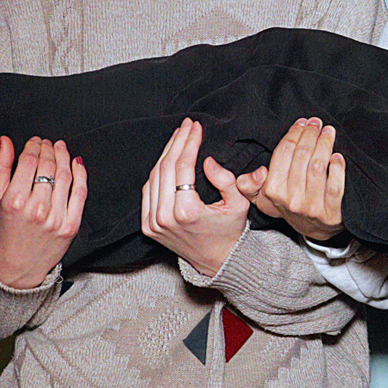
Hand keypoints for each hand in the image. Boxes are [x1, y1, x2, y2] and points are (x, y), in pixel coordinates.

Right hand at [0, 136, 86, 289]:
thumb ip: (1, 168)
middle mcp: (37, 209)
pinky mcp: (71, 225)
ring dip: (64, 157)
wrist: (18, 267)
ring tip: (60, 148)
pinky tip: (77, 163)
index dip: (33, 146)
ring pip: (65, 176)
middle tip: (47, 143)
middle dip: (48, 149)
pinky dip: (81, 174)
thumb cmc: (5, 234)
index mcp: (14, 202)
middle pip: (48, 166)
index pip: (28, 162)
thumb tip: (6, 143)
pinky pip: (80, 193)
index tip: (34, 142)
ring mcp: (57, 218)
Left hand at [140, 119, 251, 277]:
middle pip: (166, 167)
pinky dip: (157, 172)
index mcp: (187, 212)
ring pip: (154, 176)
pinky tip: (167, 158)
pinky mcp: (147, 226)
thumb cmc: (230, 232)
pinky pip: (148, 191)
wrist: (217, 261)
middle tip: (187, 125)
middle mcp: (165, 217)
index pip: (183, 166)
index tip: (197, 127)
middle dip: (177, 142)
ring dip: (166, 153)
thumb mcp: (239, 205)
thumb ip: (226, 180)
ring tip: (179, 137)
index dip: (189, 142)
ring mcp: (153, 222)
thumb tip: (208, 161)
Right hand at [237, 117, 347, 242]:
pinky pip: (335, 187)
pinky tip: (338, 156)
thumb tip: (259, 172)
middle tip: (317, 123)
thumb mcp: (262, 198)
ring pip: (318, 167)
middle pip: (302, 156)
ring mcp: (312, 207)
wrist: (314, 228)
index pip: (284, 153)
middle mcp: (291, 199)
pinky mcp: (332, 213)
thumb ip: (249, 184)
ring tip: (329, 132)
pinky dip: (338, 169)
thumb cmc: (288, 205)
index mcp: (273, 191)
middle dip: (310, 134)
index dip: (294, 133)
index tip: (302, 122)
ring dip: (325, 144)